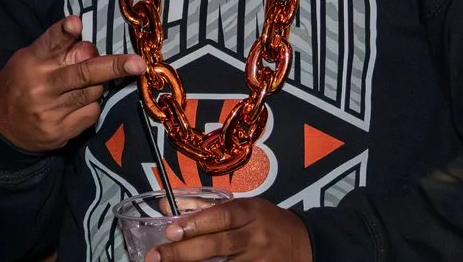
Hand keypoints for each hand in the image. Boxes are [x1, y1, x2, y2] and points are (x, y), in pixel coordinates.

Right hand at [0, 15, 145, 153]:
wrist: (0, 129)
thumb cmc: (19, 83)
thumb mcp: (28, 60)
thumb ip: (58, 52)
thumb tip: (91, 48)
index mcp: (32, 62)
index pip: (50, 43)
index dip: (63, 33)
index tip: (75, 23)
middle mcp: (43, 86)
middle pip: (83, 73)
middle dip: (113, 66)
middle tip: (137, 63)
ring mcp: (52, 112)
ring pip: (94, 91)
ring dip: (98, 84)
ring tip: (82, 83)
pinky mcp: (61, 132)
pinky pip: (92, 113)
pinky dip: (91, 105)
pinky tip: (76, 104)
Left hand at [151, 196, 311, 260]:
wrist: (305, 244)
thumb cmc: (267, 223)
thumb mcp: (244, 207)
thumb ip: (206, 209)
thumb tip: (167, 207)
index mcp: (250, 212)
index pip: (222, 216)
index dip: (196, 223)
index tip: (170, 230)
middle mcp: (255, 237)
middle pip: (219, 245)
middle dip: (184, 252)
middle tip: (157, 256)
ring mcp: (259, 261)